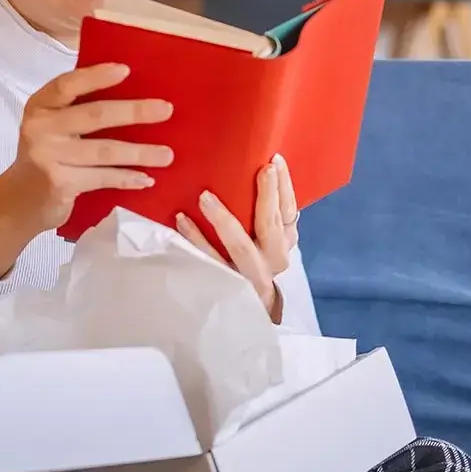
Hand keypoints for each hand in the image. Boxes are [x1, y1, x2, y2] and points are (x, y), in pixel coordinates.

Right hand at [0, 63, 173, 274]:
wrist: (20, 200)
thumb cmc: (47, 155)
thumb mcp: (52, 126)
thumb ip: (78, 110)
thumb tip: (135, 95)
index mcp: (40, 106)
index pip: (66, 85)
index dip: (95, 76)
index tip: (126, 70)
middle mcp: (40, 128)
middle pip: (93, 115)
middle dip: (133, 112)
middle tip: (166, 110)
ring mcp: (48, 157)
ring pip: (104, 151)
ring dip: (140, 153)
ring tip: (167, 154)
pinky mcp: (59, 184)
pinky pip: (102, 178)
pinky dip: (127, 178)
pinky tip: (147, 178)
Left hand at [175, 154, 299, 321]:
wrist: (249, 311)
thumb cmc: (254, 260)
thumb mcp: (268, 238)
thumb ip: (265, 212)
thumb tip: (253, 170)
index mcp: (284, 241)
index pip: (288, 211)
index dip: (284, 186)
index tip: (274, 160)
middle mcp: (273, 259)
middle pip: (270, 226)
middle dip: (265, 196)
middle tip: (258, 171)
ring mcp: (250, 275)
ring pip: (241, 246)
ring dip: (223, 219)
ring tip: (205, 196)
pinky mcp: (226, 285)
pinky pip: (209, 260)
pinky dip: (195, 239)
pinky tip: (182, 219)